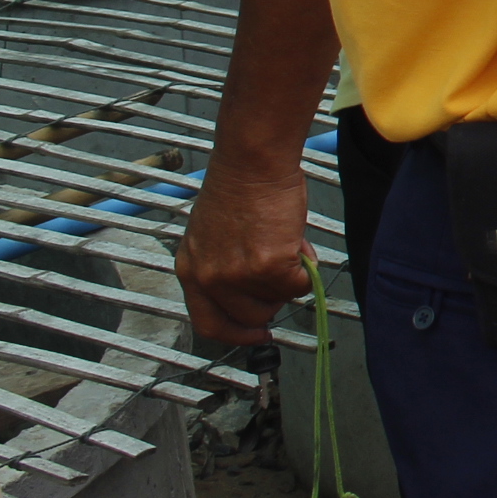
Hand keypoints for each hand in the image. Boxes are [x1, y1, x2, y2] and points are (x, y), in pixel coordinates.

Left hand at [172, 158, 313, 344]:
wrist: (253, 163)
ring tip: (288, 246)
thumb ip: (227, 266)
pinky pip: (299, 284)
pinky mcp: (268, 266)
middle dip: (271, 302)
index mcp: (190, 270)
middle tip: (283, 279)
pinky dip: (306, 268)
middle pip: (248, 317)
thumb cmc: (239, 186)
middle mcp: (209, 278)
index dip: (236, 334)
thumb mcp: (213, 235)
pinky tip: (297, 242)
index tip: (257, 335)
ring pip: (278, 300)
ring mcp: (237, 275)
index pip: (208, 323)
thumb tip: (260, 288)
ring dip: (290, 279)